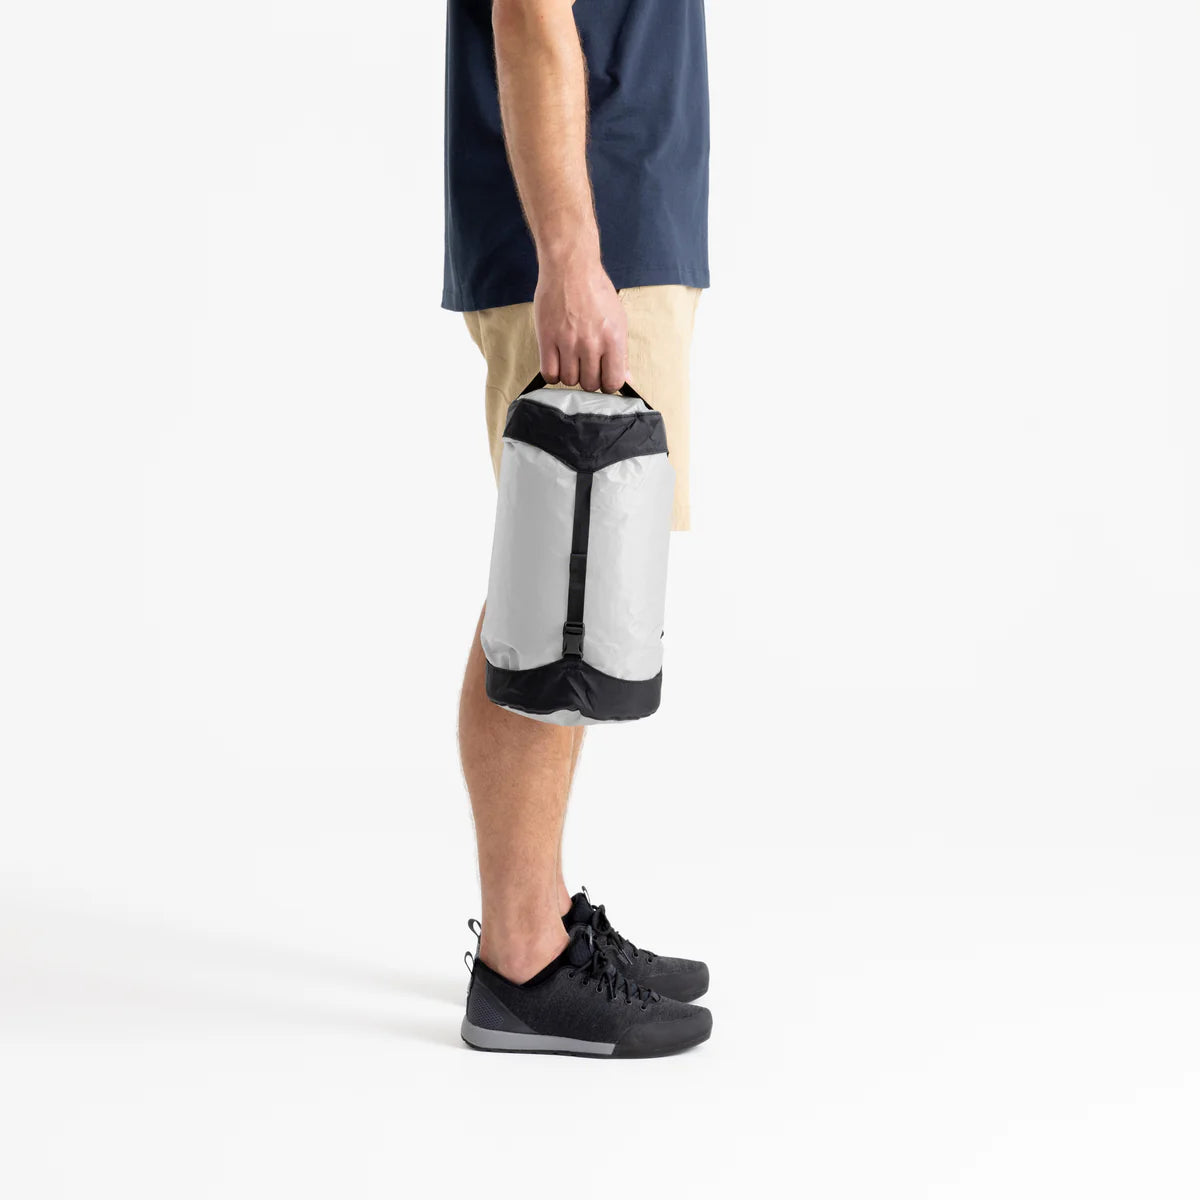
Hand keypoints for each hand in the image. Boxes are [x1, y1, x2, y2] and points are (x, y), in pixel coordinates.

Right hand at [533, 256, 627, 392]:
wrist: (570, 267)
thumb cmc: (596, 291)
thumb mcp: (618, 320)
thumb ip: (622, 353)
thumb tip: (627, 379)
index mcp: (613, 339)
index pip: (613, 382)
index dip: (608, 384)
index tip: (603, 377)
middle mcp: (591, 343)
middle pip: (590, 384)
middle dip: (588, 379)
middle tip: (585, 365)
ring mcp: (568, 342)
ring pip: (569, 381)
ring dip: (570, 375)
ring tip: (571, 360)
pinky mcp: (547, 338)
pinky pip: (549, 373)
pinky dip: (553, 374)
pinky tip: (557, 362)